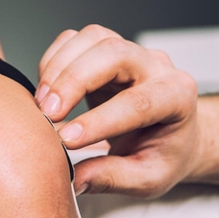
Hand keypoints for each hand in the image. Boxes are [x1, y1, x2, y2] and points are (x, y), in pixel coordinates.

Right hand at [36, 24, 198, 196]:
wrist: (173, 134)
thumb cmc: (164, 154)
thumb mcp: (148, 179)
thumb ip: (114, 178)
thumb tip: (75, 179)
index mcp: (176, 97)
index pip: (136, 103)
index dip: (98, 121)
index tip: (66, 140)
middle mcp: (156, 67)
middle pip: (114, 54)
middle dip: (74, 80)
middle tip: (48, 113)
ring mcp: (130, 52)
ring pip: (93, 38)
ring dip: (60, 67)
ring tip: (42, 104)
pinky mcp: (106, 48)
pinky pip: (76, 39)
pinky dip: (54, 60)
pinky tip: (46, 90)